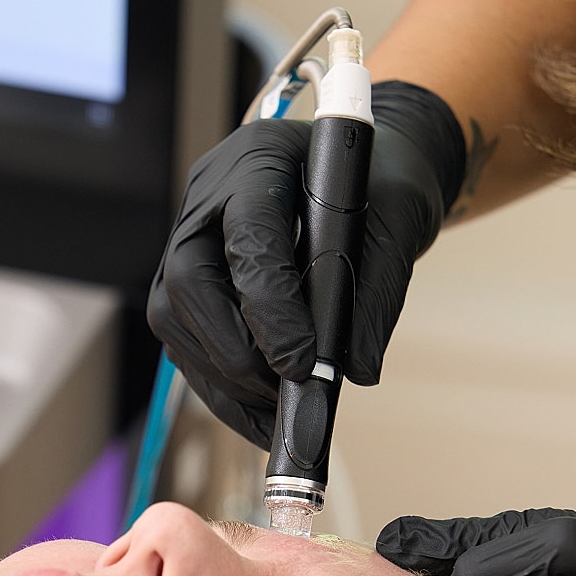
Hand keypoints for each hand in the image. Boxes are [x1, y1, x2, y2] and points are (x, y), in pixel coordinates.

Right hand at [147, 82, 464, 448]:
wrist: (367, 179)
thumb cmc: (381, 188)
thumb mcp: (400, 225)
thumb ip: (379, 292)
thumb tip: (355, 369)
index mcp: (258, 159)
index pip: (247, 239)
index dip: (269, 308)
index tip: (301, 363)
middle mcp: (209, 198)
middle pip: (188, 282)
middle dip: (235, 351)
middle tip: (288, 392)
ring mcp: (190, 239)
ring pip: (175, 318)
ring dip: (225, 377)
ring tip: (280, 411)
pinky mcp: (190, 283)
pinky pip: (187, 343)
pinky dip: (224, 388)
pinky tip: (264, 416)